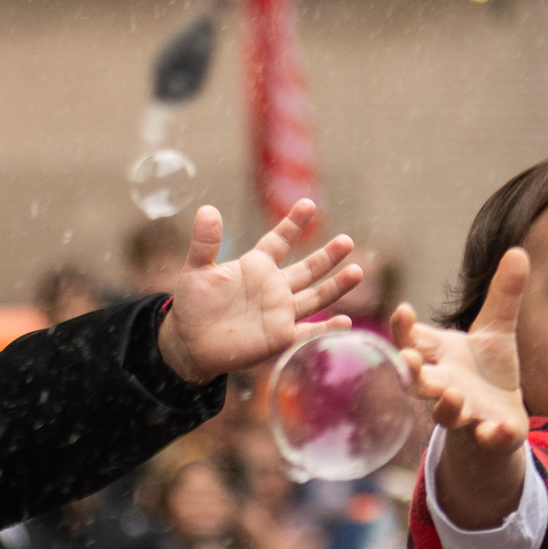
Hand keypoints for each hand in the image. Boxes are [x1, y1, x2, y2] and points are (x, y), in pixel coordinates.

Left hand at [153, 200, 361, 385]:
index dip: (293, 224)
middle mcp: (274, 287)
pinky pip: (308, 332)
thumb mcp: (196, 271)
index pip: (279, 241)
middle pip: (307, 268)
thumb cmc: (193, 306)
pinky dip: (326, 329)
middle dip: (327, 256)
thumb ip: (205, 242)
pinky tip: (345, 322)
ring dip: (336, 286)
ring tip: (357, 271)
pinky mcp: (280, 337)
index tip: (308, 205)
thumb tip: (206, 209)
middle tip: (347, 241)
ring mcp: (280, 312)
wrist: (191, 343)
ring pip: (315, 296)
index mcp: (256, 266)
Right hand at [391, 250, 529, 527]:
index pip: (413, 342)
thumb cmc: (487, 372)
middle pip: (418, 381)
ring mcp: (463, 413)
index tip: (402, 310)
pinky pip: (487, 438)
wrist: (498, 420)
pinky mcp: (488, 434)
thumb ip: (504, 295)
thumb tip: (518, 251)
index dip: (404, 330)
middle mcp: (443, 386)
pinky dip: (493, 435)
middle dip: (412, 372)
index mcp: (440, 358)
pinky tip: (501, 429)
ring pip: (446, 413)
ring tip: (450, 394)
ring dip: (446, 405)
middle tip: (409, 359)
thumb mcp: (497, 330)